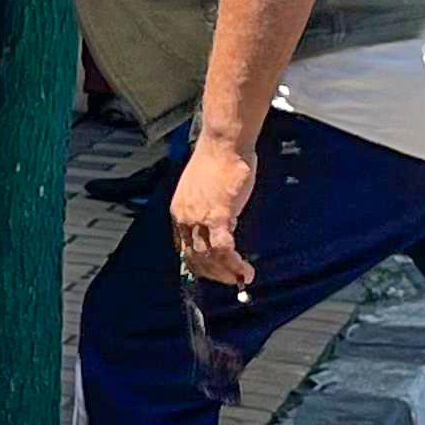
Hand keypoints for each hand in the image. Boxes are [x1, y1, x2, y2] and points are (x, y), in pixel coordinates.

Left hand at [170, 137, 256, 286]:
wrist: (224, 144)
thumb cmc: (220, 160)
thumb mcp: (205, 189)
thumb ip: (208, 208)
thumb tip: (223, 222)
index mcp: (179, 211)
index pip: (183, 248)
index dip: (198, 264)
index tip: (214, 271)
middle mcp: (184, 218)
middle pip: (194, 258)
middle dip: (214, 274)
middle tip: (230, 280)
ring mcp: (198, 219)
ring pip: (209, 259)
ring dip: (227, 273)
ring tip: (241, 278)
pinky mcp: (217, 217)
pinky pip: (224, 251)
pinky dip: (235, 265)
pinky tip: (246, 270)